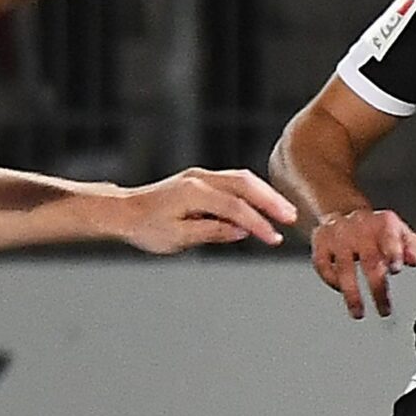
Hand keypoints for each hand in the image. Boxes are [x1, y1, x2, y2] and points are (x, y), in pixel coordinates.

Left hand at [104, 168, 295, 253]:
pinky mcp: (202, 181)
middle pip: (245, 184)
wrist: (124, 212)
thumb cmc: (146, 228)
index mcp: (193, 193)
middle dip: (270, 200)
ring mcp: (201, 177)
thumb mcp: (178, 238)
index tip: (273, 238)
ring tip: (284, 212)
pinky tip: (264, 205)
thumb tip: (242, 231)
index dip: (258, 223)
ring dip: (265, 195)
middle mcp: (199, 179)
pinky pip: (233, 182)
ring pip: (242, 179)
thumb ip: (212, 231)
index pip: (235, 207)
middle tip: (291, 217)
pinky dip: (252, 193)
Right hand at [312, 207, 415, 318]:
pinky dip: (332, 281)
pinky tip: (341, 290)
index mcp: (384, 223)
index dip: (394, 253)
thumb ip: (413, 247)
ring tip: (358, 312)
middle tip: (384, 309)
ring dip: (352, 294)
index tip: (396, 270)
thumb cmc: (376, 230)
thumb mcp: (401, 233)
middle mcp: (360, 225)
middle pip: (369, 259)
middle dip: (378, 288)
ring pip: (344, 268)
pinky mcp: (320, 240)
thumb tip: (413, 260)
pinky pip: (323, 265)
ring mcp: (338, 233)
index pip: (390, 237)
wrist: (344, 212)